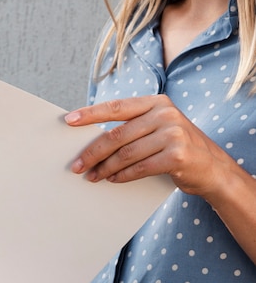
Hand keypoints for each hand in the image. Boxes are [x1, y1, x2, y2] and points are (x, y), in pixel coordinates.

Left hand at [64, 95, 232, 198]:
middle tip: (76, 165)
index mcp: (156, 102)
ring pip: (126, 153)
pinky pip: (140, 168)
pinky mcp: (178, 156)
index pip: (116, 107)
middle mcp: (165, 114)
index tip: (68, 121)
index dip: (90, 114)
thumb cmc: (176, 147)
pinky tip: (112, 180)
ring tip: (92, 176)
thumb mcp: (158, 128)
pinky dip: (122, 176)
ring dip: (105, 168)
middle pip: (116, 135)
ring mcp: (173, 134)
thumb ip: (132, 127)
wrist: (214, 168)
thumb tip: (90, 139)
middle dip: (93, 152)